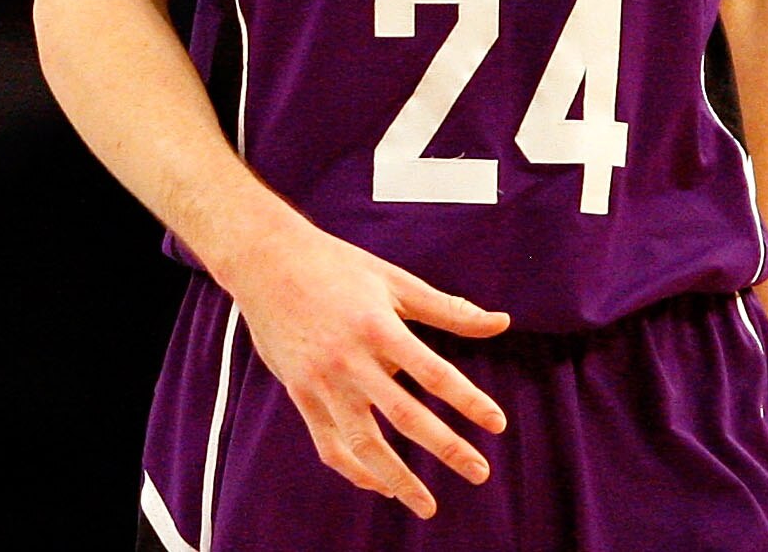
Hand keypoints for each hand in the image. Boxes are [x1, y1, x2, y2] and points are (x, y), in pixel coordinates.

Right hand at [220, 216, 510, 518]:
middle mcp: (350, 360)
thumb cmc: (337, 266)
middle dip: (446, 448)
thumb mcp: (394, 281)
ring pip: (364, 443)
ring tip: (427, 505)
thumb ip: (448, 309)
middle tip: (480, 473)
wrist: (265, 262)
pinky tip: (382, 484)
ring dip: (398, 478)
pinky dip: (355, 471)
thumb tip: (502, 323)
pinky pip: (329, 445)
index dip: (468, 401)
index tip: (497, 424)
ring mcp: (322, 381)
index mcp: (378, 327)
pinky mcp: (300, 394)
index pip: (434, 373)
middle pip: (405, 416)